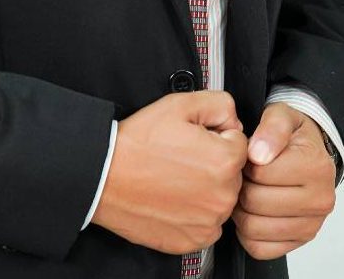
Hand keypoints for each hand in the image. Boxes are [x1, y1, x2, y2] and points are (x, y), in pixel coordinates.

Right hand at [91, 90, 247, 254]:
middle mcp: (222, 196)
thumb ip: (218, 104)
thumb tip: (233, 119)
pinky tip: (172, 197)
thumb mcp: (179, 104)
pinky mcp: (194, 240)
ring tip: (173, 176)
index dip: (216, 135)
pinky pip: (207, 222)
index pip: (238, 142)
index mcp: (224, 161)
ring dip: (205, 188)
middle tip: (181, 156)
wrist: (104, 177)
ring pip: (219, 197)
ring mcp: (209, 222)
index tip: (195, 138)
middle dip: (212, 162)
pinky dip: (193, 212)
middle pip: (231, 172)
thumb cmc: (137, 144)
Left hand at [232, 103, 336, 260]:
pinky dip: (247, 233)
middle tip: (243, 175)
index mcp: (317, 167)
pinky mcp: (299, 242)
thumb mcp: (283, 115)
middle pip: (255, 202)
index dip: (244, 162)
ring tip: (246, 191)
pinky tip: (252, 212)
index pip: (261, 173)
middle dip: (241, 185)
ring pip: (254, 228)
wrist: (310, 153)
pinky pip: (259, 248)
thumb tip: (258, 154)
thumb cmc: (293, 136)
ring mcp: (311, 225)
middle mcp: (320, 200)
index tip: (248, 156)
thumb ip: (271, 127)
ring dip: (241, 210)